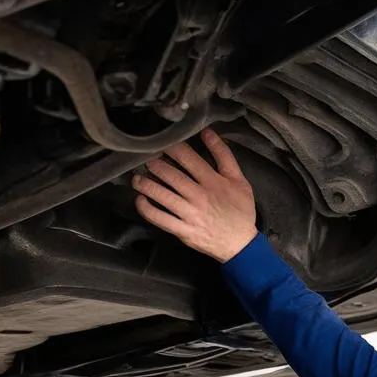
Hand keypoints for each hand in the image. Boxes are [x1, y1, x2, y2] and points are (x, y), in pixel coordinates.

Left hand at [132, 128, 256, 262]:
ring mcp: (190, 214)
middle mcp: (200, 196)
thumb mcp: (240, 180)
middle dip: (155, 165)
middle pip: (172, 176)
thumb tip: (208, 133)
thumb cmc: (240, 210)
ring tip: (136, 178)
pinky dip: (147, 210)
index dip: (173, 148)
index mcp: (213, 182)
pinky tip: (139, 201)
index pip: (189, 159)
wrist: (240, 243)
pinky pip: (161, 219)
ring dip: (147, 185)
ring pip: (163, 196)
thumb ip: (224, 155)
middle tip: (144, 158)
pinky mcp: (183, 230)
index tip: (162, 142)